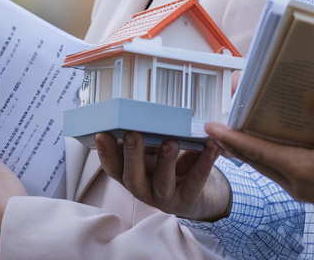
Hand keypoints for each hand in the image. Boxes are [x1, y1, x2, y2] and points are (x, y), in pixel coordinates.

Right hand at [95, 132, 231, 221]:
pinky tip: (211, 145)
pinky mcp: (189, 199)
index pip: (114, 168)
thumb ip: (148, 141)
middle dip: (131, 155)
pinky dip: (204, 162)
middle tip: (132, 134)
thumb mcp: (156, 156)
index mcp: (133, 176)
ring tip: (169, 142)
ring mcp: (166, 198)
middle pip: (132, 177)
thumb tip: (145, 114)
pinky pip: (196, 181)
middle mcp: (145, 190)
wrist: (200, 196)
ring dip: (165, 161)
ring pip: (162, 183)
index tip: (102, 134)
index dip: (106, 153)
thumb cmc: (173, 169)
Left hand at [205, 92, 313, 227]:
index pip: (258, 151)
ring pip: (266, 168)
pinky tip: (270, 151)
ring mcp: (302, 189)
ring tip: (234, 139)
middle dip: (234, 146)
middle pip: (256, 161)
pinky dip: (267, 159)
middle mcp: (296, 182)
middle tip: (215, 131)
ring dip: (250, 153)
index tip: (211, 129)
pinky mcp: (311, 190)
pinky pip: (279, 172)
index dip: (233, 139)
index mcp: (302, 169)